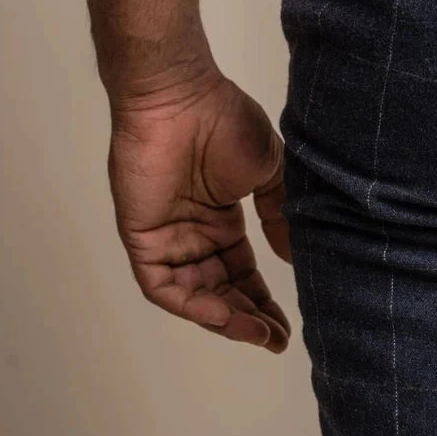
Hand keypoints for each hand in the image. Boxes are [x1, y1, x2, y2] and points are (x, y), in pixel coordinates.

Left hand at [108, 69, 291, 351]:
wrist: (182, 97)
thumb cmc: (224, 120)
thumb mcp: (268, 170)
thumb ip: (280, 214)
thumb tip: (294, 258)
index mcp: (219, 219)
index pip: (241, 272)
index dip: (262, 300)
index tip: (286, 327)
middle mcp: (193, 234)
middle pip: (219, 291)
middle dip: (247, 318)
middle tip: (275, 338)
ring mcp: (166, 238)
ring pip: (193, 296)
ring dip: (224, 319)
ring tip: (258, 332)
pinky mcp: (142, 238)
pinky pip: (163, 286)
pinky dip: (192, 305)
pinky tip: (223, 313)